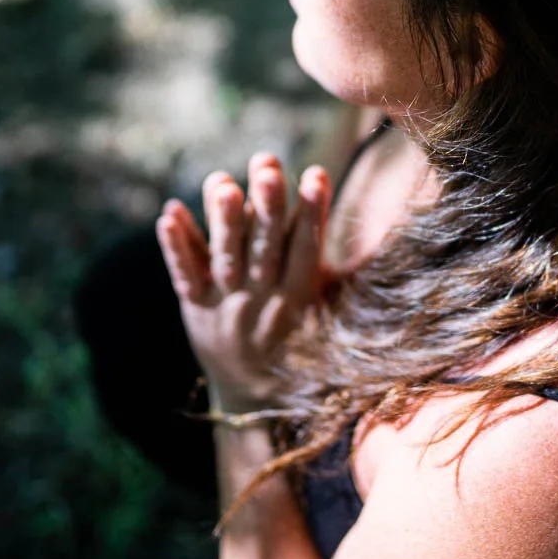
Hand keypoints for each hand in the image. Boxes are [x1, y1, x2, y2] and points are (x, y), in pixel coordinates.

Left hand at [155, 152, 332, 413]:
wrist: (250, 391)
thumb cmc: (296, 334)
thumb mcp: (324, 305)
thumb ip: (341, 269)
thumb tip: (388, 230)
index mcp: (299, 299)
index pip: (307, 250)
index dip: (313, 213)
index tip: (317, 174)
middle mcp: (262, 300)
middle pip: (264, 250)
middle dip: (267, 208)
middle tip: (268, 167)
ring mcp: (225, 304)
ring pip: (224, 259)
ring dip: (221, 221)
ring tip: (221, 182)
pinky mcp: (195, 305)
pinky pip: (184, 275)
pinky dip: (175, 247)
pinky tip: (169, 213)